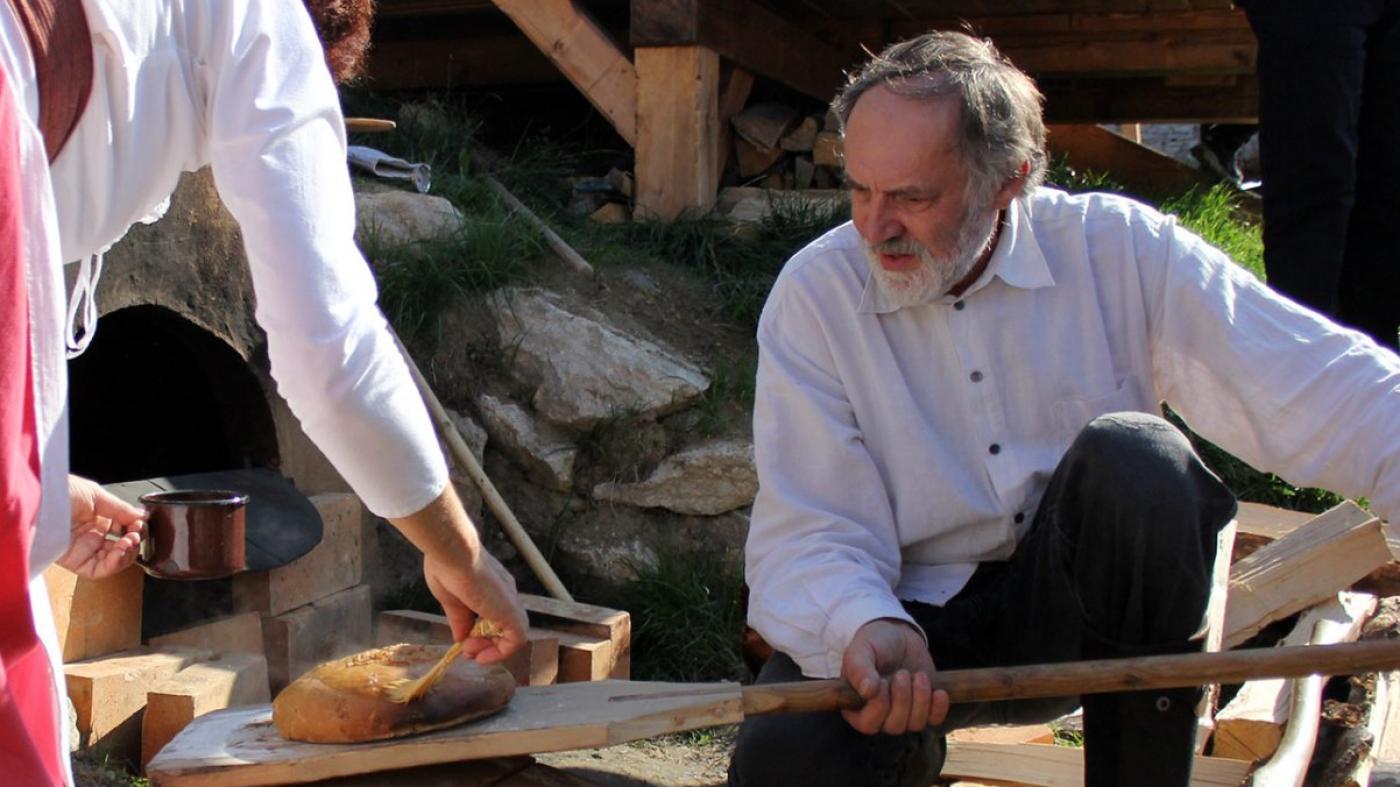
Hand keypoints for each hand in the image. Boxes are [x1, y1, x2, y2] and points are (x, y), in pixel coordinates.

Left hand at [56, 475, 145, 579]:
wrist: (39, 500)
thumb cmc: (60, 491)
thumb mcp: (97, 495)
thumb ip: (121, 509)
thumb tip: (142, 517)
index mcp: (96, 518)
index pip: (123, 530)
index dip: (135, 529)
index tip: (140, 524)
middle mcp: (91, 535)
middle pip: (121, 548)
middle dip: (134, 542)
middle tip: (136, 534)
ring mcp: (83, 549)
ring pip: (113, 561)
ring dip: (127, 554)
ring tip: (129, 541)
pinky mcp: (74, 561)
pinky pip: (98, 570)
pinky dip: (114, 564)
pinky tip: (120, 551)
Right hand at [390, 486, 528, 664]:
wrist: (454, 553)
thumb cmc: (447, 568)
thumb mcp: (452, 600)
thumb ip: (460, 620)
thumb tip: (461, 638)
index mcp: (491, 588)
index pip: (492, 616)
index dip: (480, 634)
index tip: (463, 642)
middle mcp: (504, 595)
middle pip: (503, 626)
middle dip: (485, 644)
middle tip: (467, 650)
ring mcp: (509, 602)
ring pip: (512, 633)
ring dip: (492, 648)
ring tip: (471, 651)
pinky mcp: (512, 612)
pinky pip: (517, 638)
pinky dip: (502, 651)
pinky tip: (483, 656)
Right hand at [840, 619, 948, 734]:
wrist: (898, 636)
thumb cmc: (874, 645)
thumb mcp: (861, 651)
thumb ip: (859, 669)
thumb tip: (868, 691)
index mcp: (856, 707)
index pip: (868, 724)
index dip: (879, 705)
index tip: (882, 681)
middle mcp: (879, 717)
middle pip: (894, 726)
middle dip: (902, 699)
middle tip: (902, 673)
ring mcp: (903, 715)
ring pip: (915, 724)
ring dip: (920, 699)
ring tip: (919, 676)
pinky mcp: (924, 710)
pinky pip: (934, 720)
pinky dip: (938, 708)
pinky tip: (938, 691)